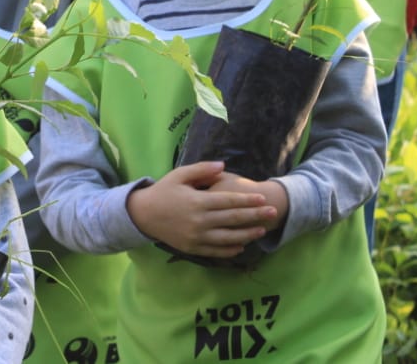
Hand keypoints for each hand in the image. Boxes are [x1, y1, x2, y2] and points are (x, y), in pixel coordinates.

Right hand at [125, 161, 276, 258]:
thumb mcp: (179, 175)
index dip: (247, 200)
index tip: (263, 198)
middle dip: (255, 216)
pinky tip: (242, 245)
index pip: (229, 201)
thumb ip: (201, 170)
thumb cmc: (163, 191)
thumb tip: (223, 166)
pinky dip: (231, 249)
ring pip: (228, 238)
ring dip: (247, 234)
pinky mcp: (193, 248)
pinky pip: (216, 251)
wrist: (143, 215)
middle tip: (273, 213)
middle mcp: (199, 221)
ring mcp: (197, 237)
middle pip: (233, 219)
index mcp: (197, 201)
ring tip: (262, 230)